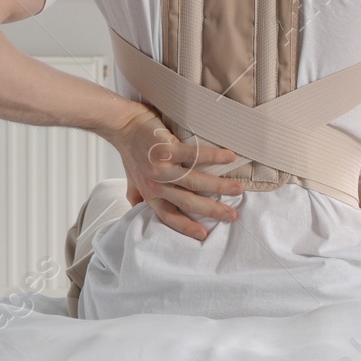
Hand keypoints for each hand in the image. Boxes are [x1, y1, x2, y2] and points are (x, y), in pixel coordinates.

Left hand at [104, 105, 240, 240]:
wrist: (122, 124)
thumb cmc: (131, 150)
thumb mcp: (131, 177)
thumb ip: (136, 194)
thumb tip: (137, 208)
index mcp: (149, 193)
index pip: (168, 216)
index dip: (186, 227)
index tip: (204, 236)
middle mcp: (155, 184)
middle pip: (187, 202)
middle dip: (212, 211)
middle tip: (232, 216)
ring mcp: (160, 168)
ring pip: (194, 182)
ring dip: (219, 187)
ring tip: (238, 190)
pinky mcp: (166, 149)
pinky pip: (194, 155)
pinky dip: (214, 156)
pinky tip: (230, 157)